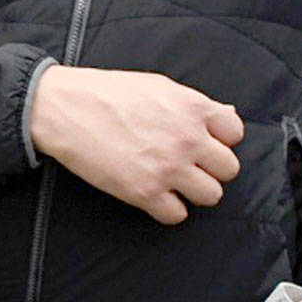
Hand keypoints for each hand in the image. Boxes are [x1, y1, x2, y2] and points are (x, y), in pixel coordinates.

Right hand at [29, 66, 242, 224]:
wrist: (66, 109)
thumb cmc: (108, 93)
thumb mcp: (159, 86)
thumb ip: (195, 104)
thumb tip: (226, 116)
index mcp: (193, 108)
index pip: (235, 134)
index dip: (219, 139)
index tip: (202, 142)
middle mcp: (187, 139)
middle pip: (229, 169)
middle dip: (210, 168)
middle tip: (188, 165)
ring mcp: (168, 168)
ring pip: (211, 195)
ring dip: (193, 191)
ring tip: (173, 182)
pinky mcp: (145, 193)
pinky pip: (178, 215)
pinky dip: (168, 209)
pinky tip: (154, 195)